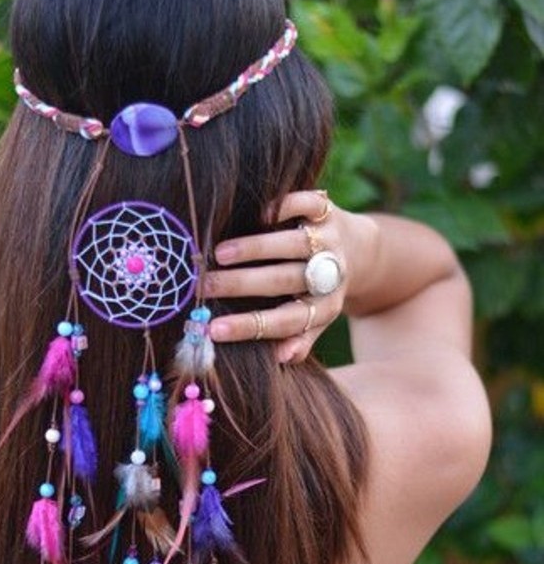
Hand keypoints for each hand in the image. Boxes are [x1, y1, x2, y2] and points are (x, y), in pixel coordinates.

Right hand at [207, 190, 358, 363]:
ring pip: (292, 244)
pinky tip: (259, 215)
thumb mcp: (317, 319)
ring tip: (219, 253)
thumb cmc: (321, 290)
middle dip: (242, 284)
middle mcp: (328, 274)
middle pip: (284, 281)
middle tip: (203, 286)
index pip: (285, 321)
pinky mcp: (328, 211)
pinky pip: (311, 205)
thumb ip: (300, 337)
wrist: (360, 250)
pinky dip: (288, 207)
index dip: (249, 326)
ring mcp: (328, 240)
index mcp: (324, 308)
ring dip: (255, 248)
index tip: (213, 330)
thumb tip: (279, 358)